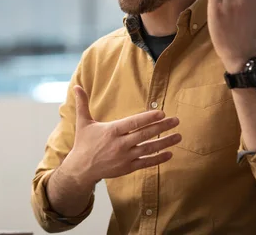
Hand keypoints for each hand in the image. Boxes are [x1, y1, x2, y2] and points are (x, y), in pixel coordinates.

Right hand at [64, 86, 181, 186]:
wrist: (81, 169)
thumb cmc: (83, 143)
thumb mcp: (82, 122)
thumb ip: (82, 103)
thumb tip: (77, 86)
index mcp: (111, 131)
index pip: (134, 123)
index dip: (148, 118)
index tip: (162, 113)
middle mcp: (120, 144)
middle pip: (145, 134)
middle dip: (162, 127)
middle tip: (176, 121)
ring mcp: (125, 157)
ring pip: (149, 149)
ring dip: (165, 142)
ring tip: (178, 136)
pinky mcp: (127, 168)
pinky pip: (146, 163)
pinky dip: (158, 159)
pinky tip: (169, 153)